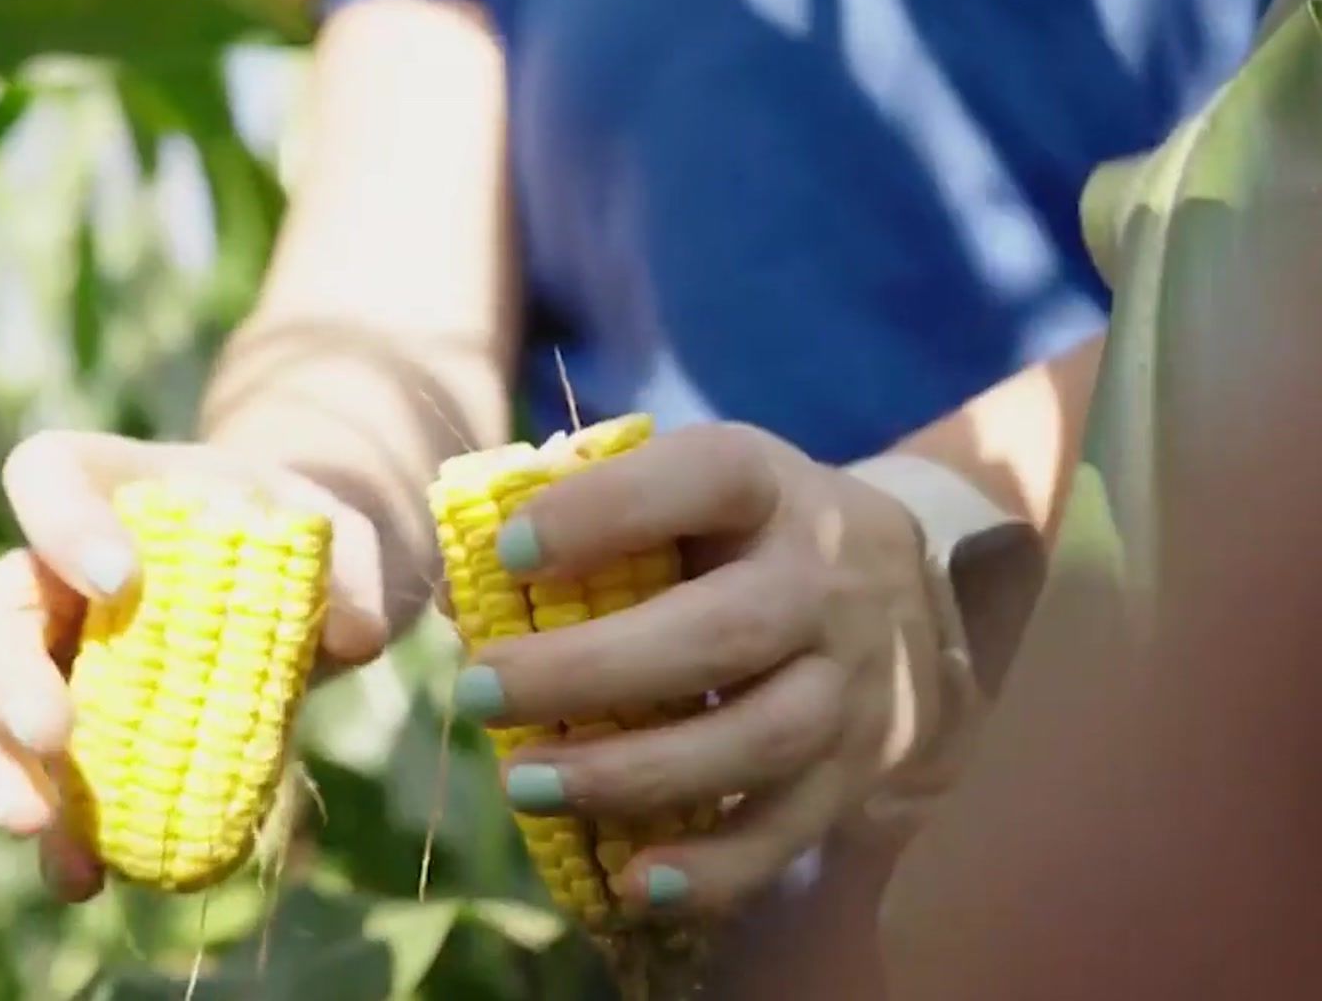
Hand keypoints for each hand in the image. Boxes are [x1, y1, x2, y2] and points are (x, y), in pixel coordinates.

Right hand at [0, 431, 389, 900]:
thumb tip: (351, 635)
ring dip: (7, 773)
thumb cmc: (300, 532)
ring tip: (40, 833)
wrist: (299, 583)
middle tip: (54, 738)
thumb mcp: (339, 527)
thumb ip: (350, 563)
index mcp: (109, 486)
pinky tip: (86, 878)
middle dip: (11, 679)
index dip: (61, 524)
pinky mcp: (78, 737)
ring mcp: (57, 656)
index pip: (46, 475)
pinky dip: (61, 834)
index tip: (121, 583)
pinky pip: (47, 782)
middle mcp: (58, 570)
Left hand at [447, 423, 944, 917]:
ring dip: (635, 773)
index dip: (608, 510)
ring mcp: (855, 678)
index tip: (508, 550)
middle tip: (479, 691)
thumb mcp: (680, 495)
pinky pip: (791, 828)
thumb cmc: (738, 532)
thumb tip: (459, 599)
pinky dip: (715, 869)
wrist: (902, 588)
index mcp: (766, 485)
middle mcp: (824, 578)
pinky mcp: (860, 767)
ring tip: (526, 784)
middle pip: (725, 630)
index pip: (704, 478)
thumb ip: (579, 525)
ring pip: (761, 738)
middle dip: (591, 670)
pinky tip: (632, 882)